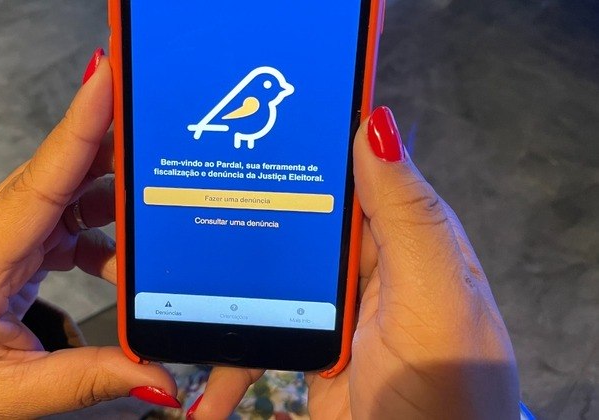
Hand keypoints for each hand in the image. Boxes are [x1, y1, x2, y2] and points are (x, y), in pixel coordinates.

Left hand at [0, 55, 177, 417]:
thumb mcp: (10, 394)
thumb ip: (87, 380)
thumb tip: (156, 375)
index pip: (39, 182)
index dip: (79, 128)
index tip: (108, 81)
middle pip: (66, 170)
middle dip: (119, 143)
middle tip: (172, 134)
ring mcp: (11, 225)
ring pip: (75, 186)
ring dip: (120, 190)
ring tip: (165, 204)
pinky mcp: (25, 233)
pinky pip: (74, 213)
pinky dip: (108, 230)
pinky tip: (127, 260)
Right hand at [187, 107, 519, 418]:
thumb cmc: (447, 392)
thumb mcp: (435, 299)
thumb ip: (408, 216)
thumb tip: (374, 121)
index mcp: (405, 237)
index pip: (350, 171)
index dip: (302, 142)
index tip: (240, 121)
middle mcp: (368, 266)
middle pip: (293, 221)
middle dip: (242, 214)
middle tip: (180, 199)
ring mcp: (332, 311)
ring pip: (264, 278)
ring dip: (219, 290)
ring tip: (169, 285)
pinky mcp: (307, 351)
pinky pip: (254, 339)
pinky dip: (225, 361)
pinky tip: (201, 386)